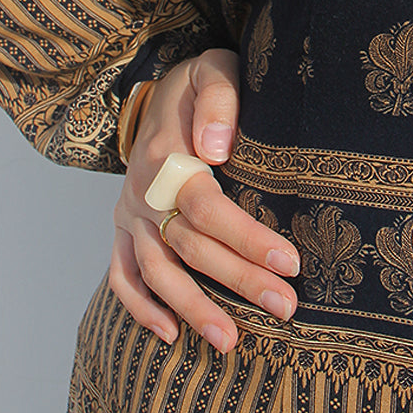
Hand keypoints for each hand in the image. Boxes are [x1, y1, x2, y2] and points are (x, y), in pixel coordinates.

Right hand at [109, 48, 300, 351]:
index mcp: (167, 157)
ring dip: (193, 309)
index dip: (246, 239)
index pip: (207, 208)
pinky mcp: (123, 228)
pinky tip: (171, 335)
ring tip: (231, 342)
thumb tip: (216, 148)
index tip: (289, 263)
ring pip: (157, 272)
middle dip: (238, 282)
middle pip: (190, 247)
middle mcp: (143, 192)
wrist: (154, 90)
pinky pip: (122, 275)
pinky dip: (141, 308)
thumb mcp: (213, 70)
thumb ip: (219, 101)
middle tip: (286, 309)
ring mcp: (130, 213)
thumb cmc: (198, 83)